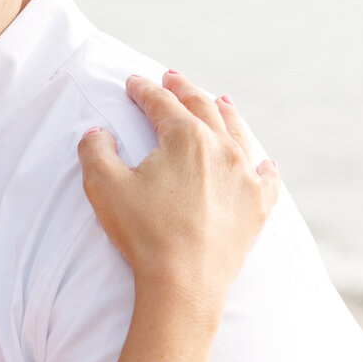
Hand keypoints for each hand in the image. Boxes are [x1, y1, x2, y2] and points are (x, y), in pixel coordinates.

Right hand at [78, 70, 280, 315]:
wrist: (184, 282)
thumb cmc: (143, 233)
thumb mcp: (104, 186)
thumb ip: (96, 151)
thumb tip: (97, 133)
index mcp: (185, 136)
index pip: (161, 103)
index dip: (144, 90)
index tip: (133, 83)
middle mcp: (221, 148)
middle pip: (203, 108)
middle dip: (184, 91)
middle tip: (172, 79)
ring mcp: (245, 176)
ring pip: (238, 133)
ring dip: (225, 113)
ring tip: (221, 101)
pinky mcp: (258, 207)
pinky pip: (266, 179)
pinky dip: (264, 166)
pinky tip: (264, 163)